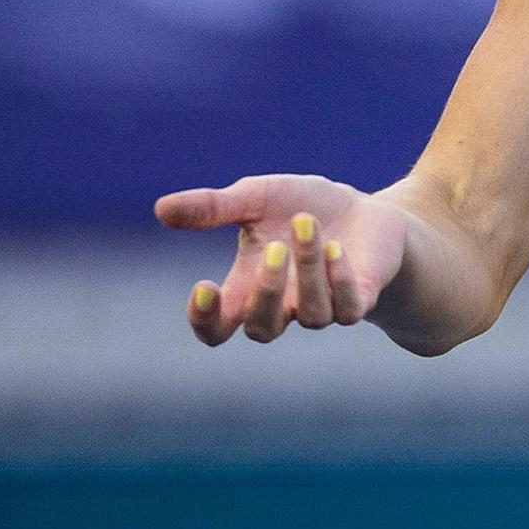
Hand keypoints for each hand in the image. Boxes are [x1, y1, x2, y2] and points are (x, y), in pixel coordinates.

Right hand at [155, 174, 407, 344]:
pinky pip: (348, 310)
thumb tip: (161, 209)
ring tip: (306, 224)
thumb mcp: (256, 198)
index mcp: (248, 287)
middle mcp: (284, 306)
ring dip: (309, 269)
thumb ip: (213, 207)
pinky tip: (338, 249)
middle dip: (267, 291)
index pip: (216, 329)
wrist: (366, 211)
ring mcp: (324, 307)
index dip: (204, 321)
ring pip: (312, 316)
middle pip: (263, 330)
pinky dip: (340, 281)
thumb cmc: (304, 207)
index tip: (203, 286)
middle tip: (274, 247)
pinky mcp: (360, 300)